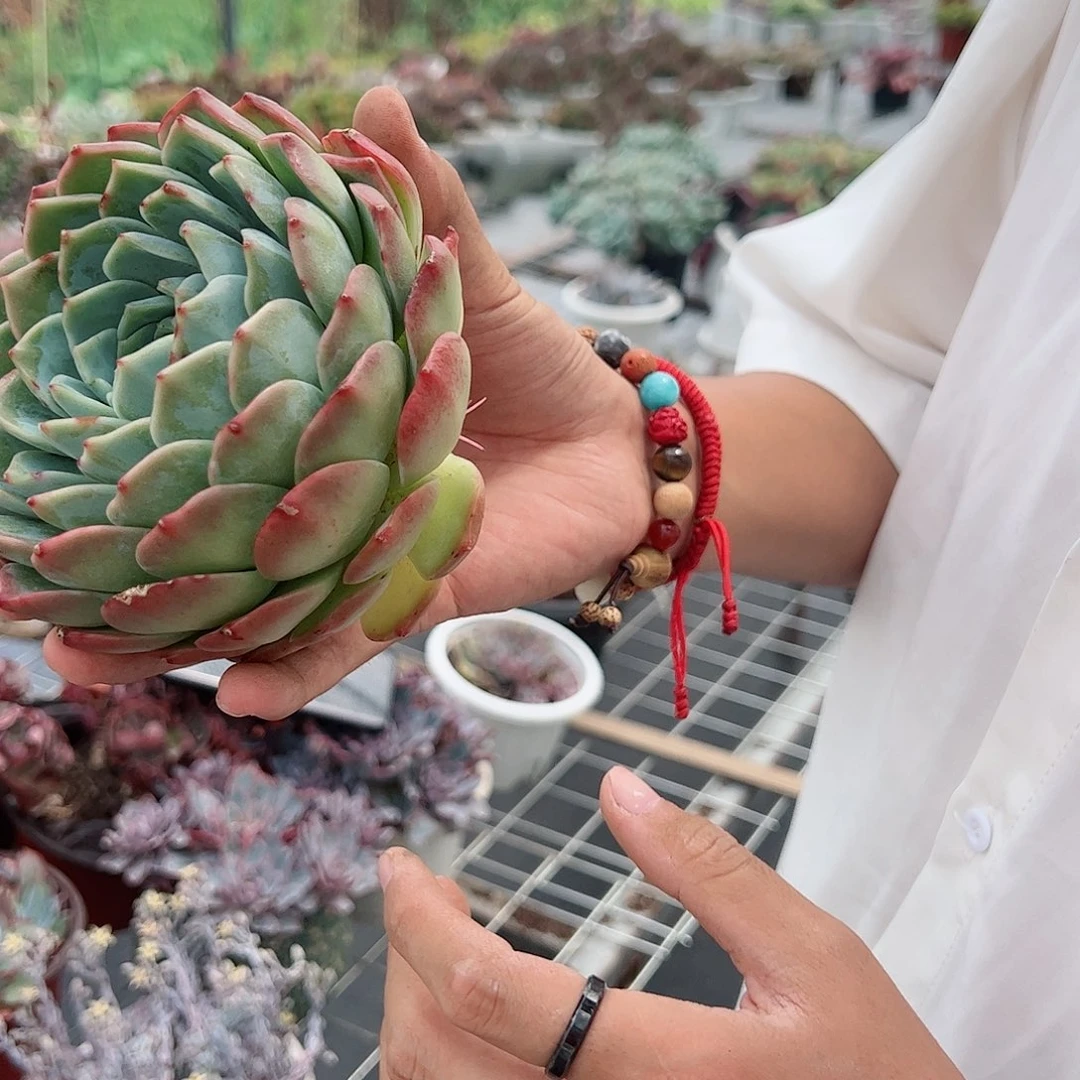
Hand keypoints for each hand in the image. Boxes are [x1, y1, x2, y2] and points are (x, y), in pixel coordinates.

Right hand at [46, 87, 654, 713]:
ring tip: (83, 663)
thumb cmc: (533, 363)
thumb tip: (374, 101)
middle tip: (22, 586)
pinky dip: (301, 673)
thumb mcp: (467, 281)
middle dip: (118, 563)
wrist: (616, 441)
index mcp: (312, 417)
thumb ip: (419, 208)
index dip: (125, 439)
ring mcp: (361, 554)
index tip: (36, 449)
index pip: (201, 432)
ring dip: (176, 641)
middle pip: (201, 538)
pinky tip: (242, 697)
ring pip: (254, 607)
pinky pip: (350, 641)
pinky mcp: (415, 596)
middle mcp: (320, 494)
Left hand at [378, 766, 963, 1079]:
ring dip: (416, 1012)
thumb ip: (711, 870)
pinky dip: (447, 1062)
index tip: (402, 864)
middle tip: (420, 891)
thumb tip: (620, 790)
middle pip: (437, 1054)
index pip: (491, 993)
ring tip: (442, 940)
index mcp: (663, 1068)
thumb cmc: (876, 1071)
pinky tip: (476, 1015)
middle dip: (405, 958)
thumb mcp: (815, 957)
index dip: (421, 920)